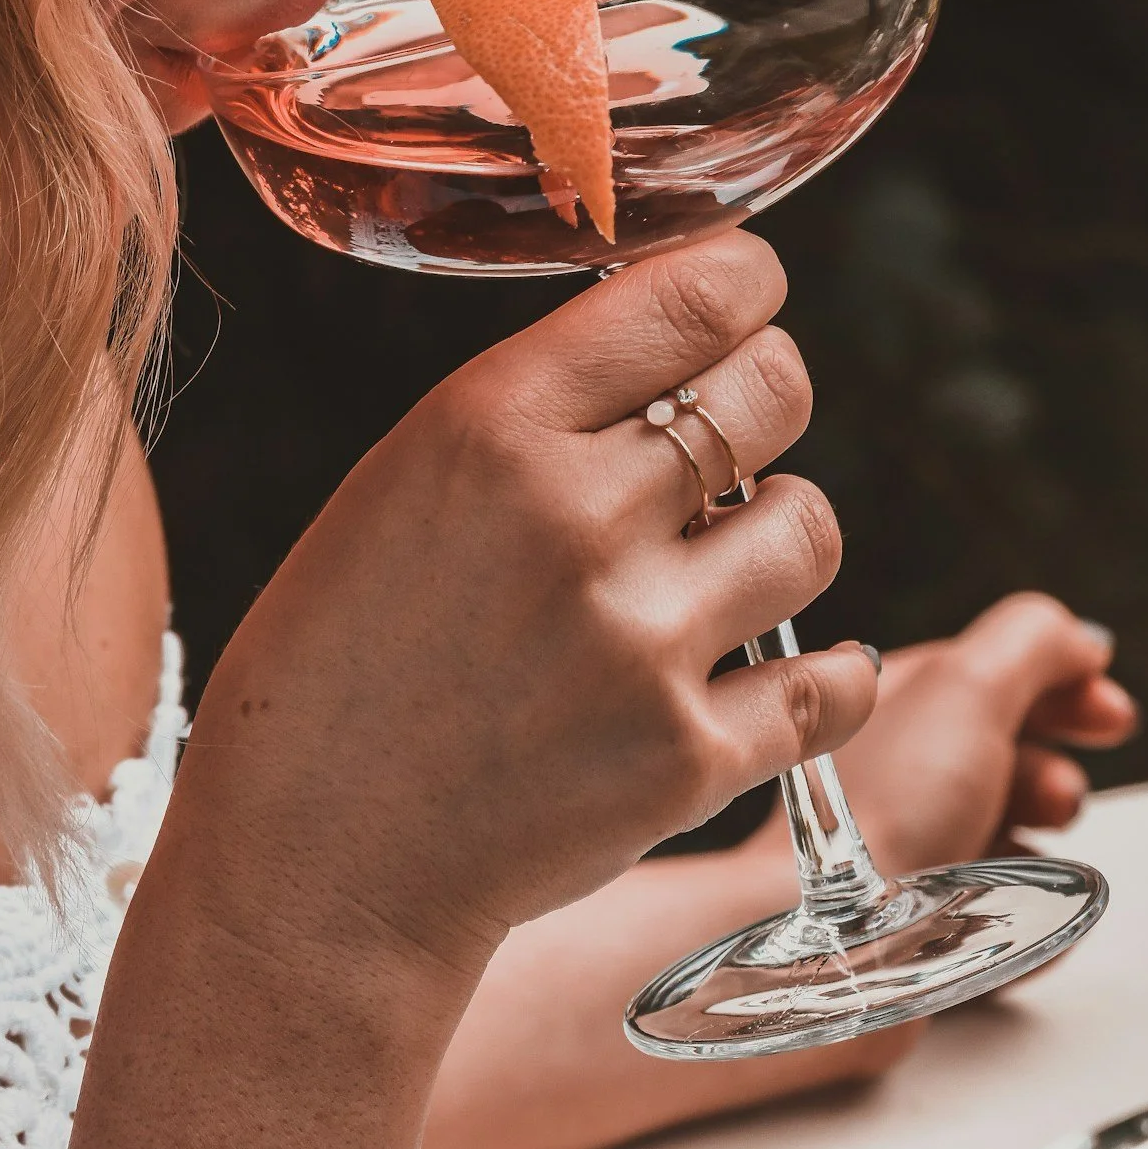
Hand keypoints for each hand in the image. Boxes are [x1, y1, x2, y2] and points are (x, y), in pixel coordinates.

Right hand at [172, 232, 877, 992]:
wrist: (314, 864)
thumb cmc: (340, 663)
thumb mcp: (403, 482)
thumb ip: (539, 408)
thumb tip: (687, 335)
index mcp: (492, 426)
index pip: (699, 295)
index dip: (747, 284)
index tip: (747, 297)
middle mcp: (578, 519)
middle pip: (776, 391)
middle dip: (765, 397)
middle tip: (732, 434)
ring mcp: (642, 644)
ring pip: (811, 526)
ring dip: (778, 535)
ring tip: (721, 568)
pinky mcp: (687, 759)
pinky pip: (832, 680)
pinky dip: (822, 676)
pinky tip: (771, 672)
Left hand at [748, 594, 1134, 881]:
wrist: (837, 928)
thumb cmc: (891, 806)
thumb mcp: (969, 687)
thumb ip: (1032, 643)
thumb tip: (1080, 639)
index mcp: (896, 697)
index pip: (992, 673)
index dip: (1061, 683)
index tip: (1111, 712)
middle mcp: (899, 763)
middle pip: (1010, 747)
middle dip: (1053, 765)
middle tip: (1059, 793)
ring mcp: (910, 836)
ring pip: (1011, 822)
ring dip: (1041, 830)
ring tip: (1025, 847)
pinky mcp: (924, 906)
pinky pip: (1002, 894)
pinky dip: (1026, 895)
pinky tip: (1021, 900)